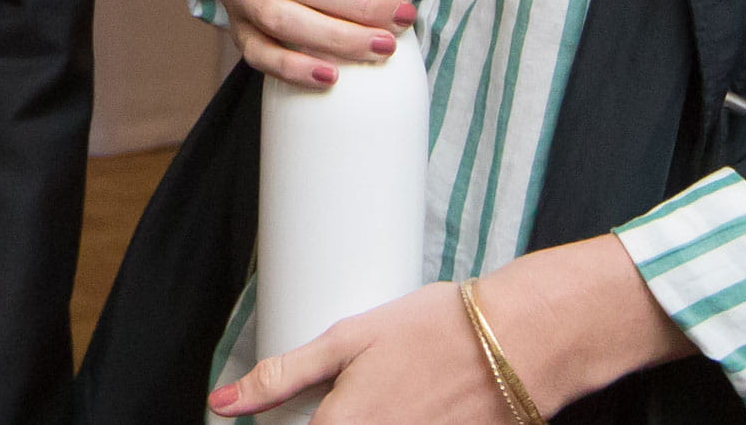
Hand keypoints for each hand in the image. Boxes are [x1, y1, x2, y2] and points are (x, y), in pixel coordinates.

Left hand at [211, 284, 501, 420]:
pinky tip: (418, 401)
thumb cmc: (437, 330)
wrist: (523, 341)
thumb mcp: (349, 338)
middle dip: (332, 418)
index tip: (279, 412)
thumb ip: (283, 375)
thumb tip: (223, 402)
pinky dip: (407, 421)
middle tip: (357, 392)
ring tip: (395, 390)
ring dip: (369, 416)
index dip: (278, 423)